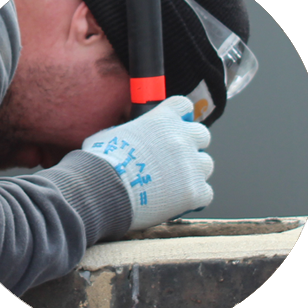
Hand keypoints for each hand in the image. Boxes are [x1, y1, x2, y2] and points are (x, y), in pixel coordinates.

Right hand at [82, 96, 213, 229]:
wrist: (103, 189)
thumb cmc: (102, 162)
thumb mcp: (111, 134)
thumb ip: (130, 132)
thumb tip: (129, 137)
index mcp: (163, 119)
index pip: (184, 106)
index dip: (181, 116)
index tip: (177, 125)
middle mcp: (182, 138)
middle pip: (202, 135)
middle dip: (191, 145)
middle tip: (175, 159)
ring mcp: (190, 165)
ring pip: (205, 164)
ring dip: (193, 171)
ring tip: (174, 183)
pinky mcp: (194, 191)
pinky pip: (205, 192)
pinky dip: (194, 197)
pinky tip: (179, 201)